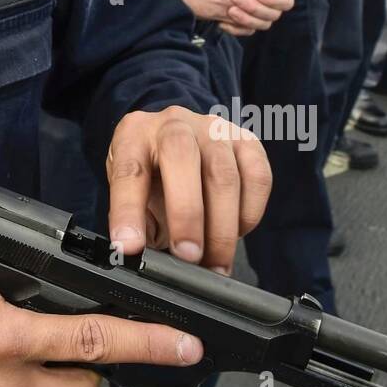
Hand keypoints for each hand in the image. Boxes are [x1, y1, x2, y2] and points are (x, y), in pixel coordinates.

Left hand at [105, 106, 270, 274]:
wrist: (180, 149)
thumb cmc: (155, 177)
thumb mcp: (135, 196)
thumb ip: (138, 221)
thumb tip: (142, 253)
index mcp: (134, 134)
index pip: (129, 170)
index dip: (128, 211)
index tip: (131, 246)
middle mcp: (174, 123)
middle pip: (181, 157)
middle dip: (186, 213)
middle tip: (188, 256)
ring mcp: (213, 129)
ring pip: (224, 173)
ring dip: (221, 227)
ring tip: (214, 263)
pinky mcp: (247, 141)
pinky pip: (257, 178)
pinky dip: (249, 213)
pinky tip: (236, 232)